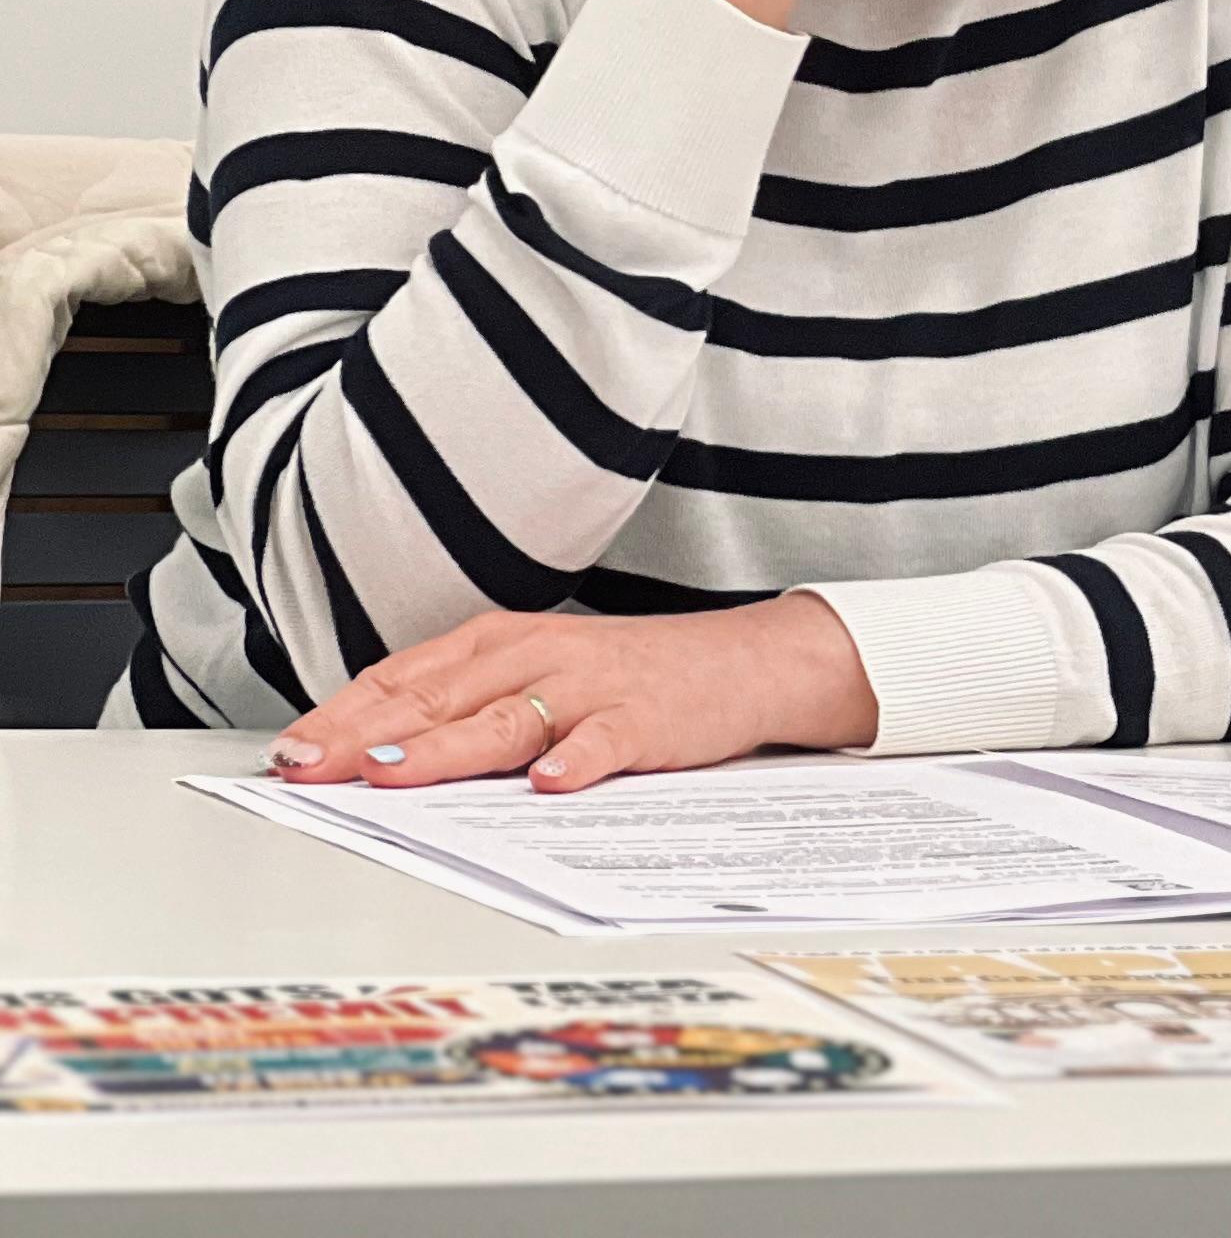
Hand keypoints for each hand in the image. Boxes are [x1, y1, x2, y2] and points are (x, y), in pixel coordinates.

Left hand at [262, 595, 880, 792]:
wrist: (749, 661)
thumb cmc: (632, 675)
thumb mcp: (539, 675)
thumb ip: (465, 705)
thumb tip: (367, 751)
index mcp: (505, 644)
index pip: (406, 678)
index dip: (343, 714)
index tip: (287, 752)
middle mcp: (540, 657)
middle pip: (440, 698)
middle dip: (366, 735)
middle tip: (307, 768)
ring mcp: (593, 686)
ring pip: (505, 720)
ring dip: (444, 747)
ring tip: (390, 773)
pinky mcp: (647, 717)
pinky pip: (606, 739)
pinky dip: (576, 759)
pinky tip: (550, 781)